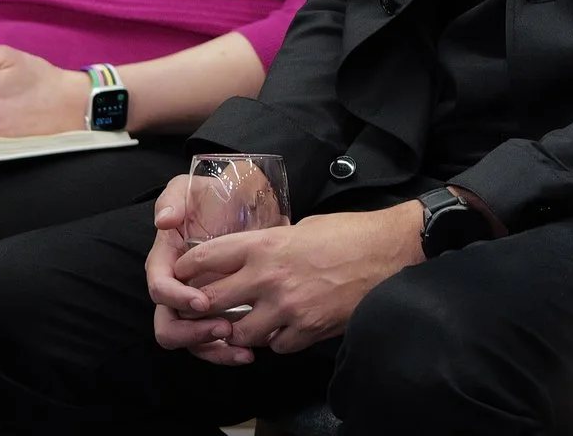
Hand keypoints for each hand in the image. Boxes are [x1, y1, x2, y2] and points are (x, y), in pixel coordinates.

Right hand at [146, 175, 242, 360]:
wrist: (246, 203)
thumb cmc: (214, 195)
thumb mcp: (191, 187)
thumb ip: (173, 198)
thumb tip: (164, 222)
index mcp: (165, 261)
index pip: (159, 288)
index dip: (176, 298)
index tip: (201, 301)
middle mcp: (176, 288)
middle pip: (168, 325)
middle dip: (191, 333)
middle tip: (224, 328)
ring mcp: (195, 304)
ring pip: (190, 341)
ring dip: (212, 349)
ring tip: (242, 349)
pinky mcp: (216, 314)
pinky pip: (212, 343)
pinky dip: (227, 352)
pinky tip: (248, 354)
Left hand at [148, 195, 423, 363]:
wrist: (391, 252)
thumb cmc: (350, 233)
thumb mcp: (303, 226)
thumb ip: (272, 243)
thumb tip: (253, 255)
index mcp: (266, 243)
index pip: (205, 258)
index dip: (186, 269)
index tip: (181, 276)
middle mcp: (269, 277)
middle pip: (211, 301)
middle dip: (204, 307)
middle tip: (205, 309)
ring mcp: (287, 308)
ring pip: (240, 333)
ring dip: (242, 329)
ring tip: (252, 321)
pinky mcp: (307, 330)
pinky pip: (276, 346)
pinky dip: (277, 341)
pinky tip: (286, 328)